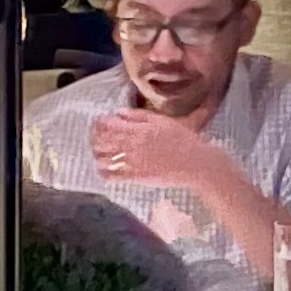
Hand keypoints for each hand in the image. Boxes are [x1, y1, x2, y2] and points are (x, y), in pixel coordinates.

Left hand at [90, 106, 215, 186]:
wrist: (195, 164)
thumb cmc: (183, 139)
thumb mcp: (163, 121)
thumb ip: (139, 116)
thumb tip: (119, 112)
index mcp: (139, 129)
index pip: (109, 124)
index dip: (100, 123)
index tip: (99, 121)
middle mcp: (132, 145)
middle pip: (102, 141)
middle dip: (95, 138)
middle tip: (96, 137)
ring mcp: (132, 162)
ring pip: (104, 158)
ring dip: (98, 154)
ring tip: (99, 152)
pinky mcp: (135, 177)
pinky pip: (112, 175)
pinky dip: (104, 172)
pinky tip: (104, 169)